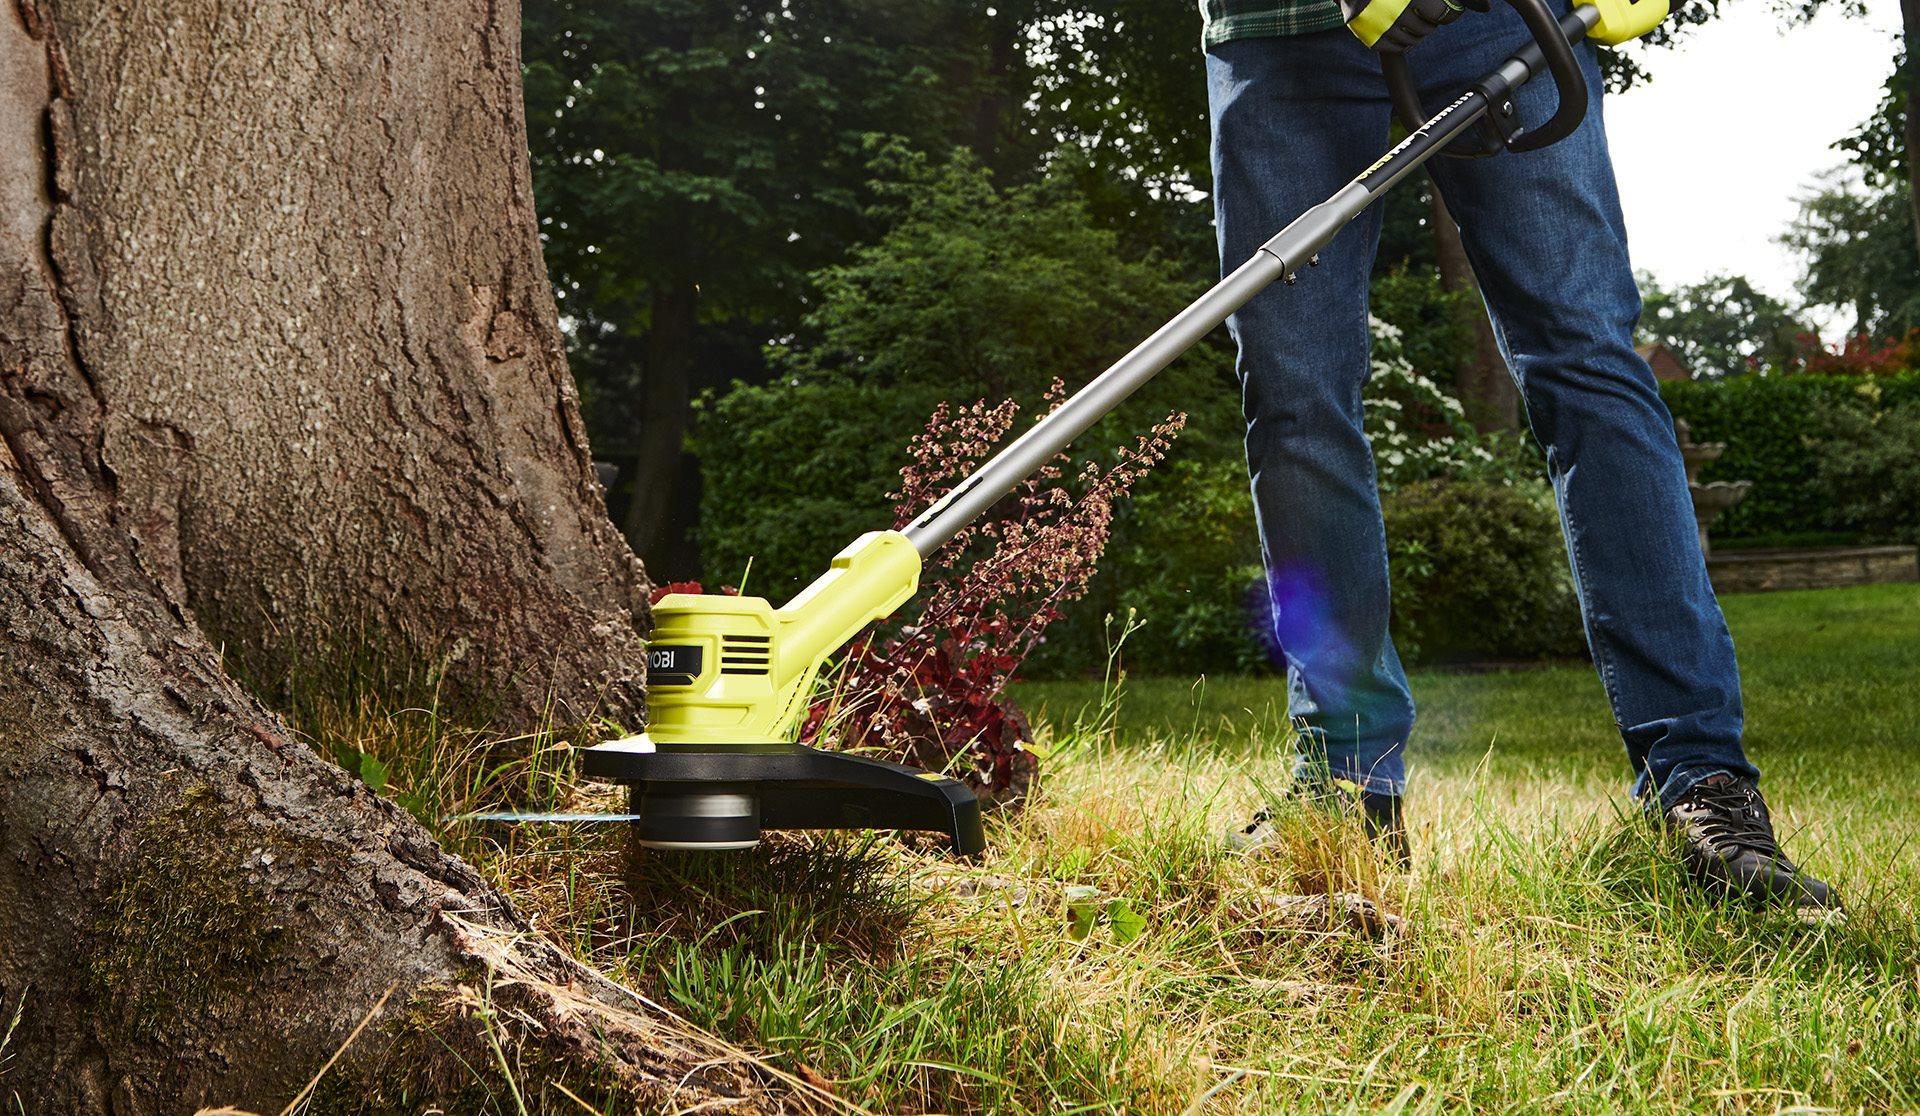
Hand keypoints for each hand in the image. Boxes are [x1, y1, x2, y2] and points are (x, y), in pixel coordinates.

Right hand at [1339, 0, 1488, 52]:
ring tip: (1412, 23)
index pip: (1443, 13)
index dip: (1450, 13)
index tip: (1450, 12)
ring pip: (1412, 41)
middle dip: (1430, 23)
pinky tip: (1400, 33)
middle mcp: (1399, 13)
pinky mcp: (1372, 37)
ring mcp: (1384, 27)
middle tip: (1425, 15)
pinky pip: (1395, 48)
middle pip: (1428, 29)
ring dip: (1417, 34)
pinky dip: (1400, 43)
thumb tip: (1473, 4)